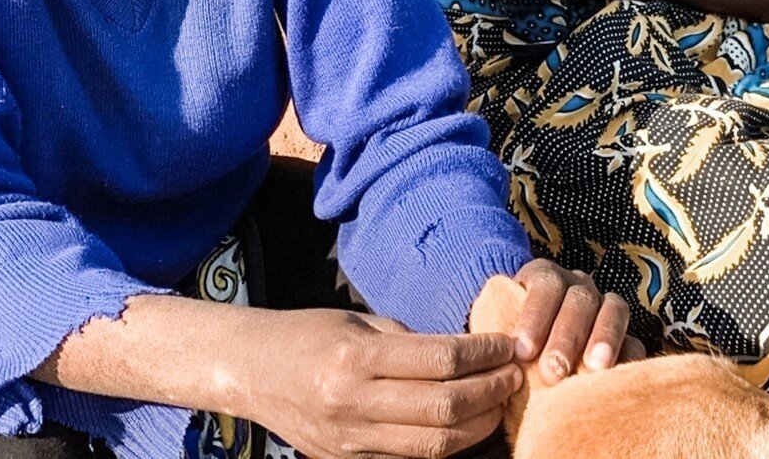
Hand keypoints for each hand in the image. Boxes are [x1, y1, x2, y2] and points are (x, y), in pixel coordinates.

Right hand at [249, 307, 522, 458]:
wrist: (252, 372)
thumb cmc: (309, 334)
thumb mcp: (358, 323)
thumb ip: (408, 341)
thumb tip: (464, 350)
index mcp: (357, 358)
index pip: (439, 360)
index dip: (482, 354)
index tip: (507, 344)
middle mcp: (355, 403)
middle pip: (443, 407)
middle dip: (490, 393)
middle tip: (515, 374)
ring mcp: (352, 441)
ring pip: (434, 444)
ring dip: (478, 425)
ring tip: (501, 403)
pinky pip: (412, 457)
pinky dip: (448, 444)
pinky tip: (469, 426)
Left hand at [505, 258, 635, 383]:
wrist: (533, 356)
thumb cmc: (512, 348)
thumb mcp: (501, 337)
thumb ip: (501, 345)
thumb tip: (497, 366)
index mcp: (544, 277)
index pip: (544, 285)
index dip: (534, 316)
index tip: (522, 352)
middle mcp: (577, 285)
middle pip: (578, 300)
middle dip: (566, 336)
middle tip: (552, 372)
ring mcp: (604, 306)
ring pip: (613, 309)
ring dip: (604, 338)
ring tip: (594, 370)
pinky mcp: (625, 335)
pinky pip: (635, 340)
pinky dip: (628, 356)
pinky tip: (616, 378)